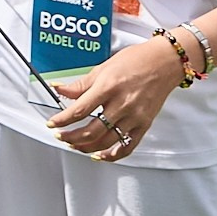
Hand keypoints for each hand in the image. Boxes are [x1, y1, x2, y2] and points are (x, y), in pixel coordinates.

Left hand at [43, 37, 179, 161]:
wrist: (164, 62)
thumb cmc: (136, 60)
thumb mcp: (103, 67)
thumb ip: (81, 84)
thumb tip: (59, 88)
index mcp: (108, 87)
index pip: (80, 110)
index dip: (62, 120)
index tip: (52, 124)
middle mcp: (121, 104)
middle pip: (91, 130)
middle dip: (71, 136)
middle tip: (60, 136)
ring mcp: (134, 116)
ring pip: (106, 141)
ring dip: (86, 147)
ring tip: (75, 144)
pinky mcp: (144, 125)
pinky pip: (127, 146)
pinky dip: (112, 155)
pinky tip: (100, 155)